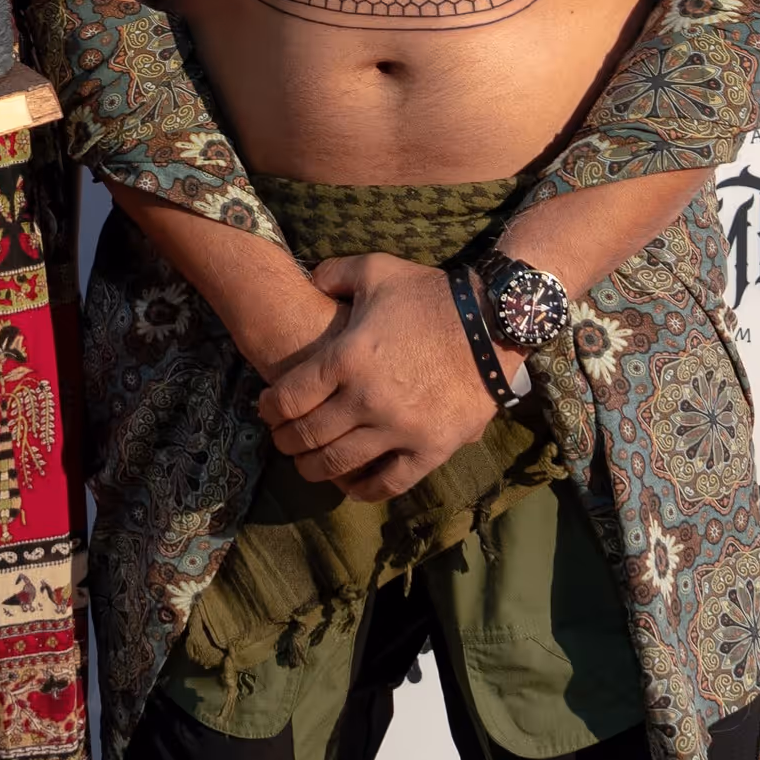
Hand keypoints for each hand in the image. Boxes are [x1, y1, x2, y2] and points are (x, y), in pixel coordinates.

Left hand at [253, 253, 499, 500]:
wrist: (492, 321)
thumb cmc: (431, 295)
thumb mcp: (377, 270)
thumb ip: (333, 274)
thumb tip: (308, 282)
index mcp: (346, 358)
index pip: (289, 398)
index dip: (269, 408)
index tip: (266, 409)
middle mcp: (366, 399)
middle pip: (308, 435)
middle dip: (286, 440)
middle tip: (282, 438)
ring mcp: (399, 428)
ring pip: (340, 463)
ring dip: (314, 468)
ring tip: (307, 464)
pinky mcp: (430, 448)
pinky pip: (389, 482)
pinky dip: (364, 490)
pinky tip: (351, 487)